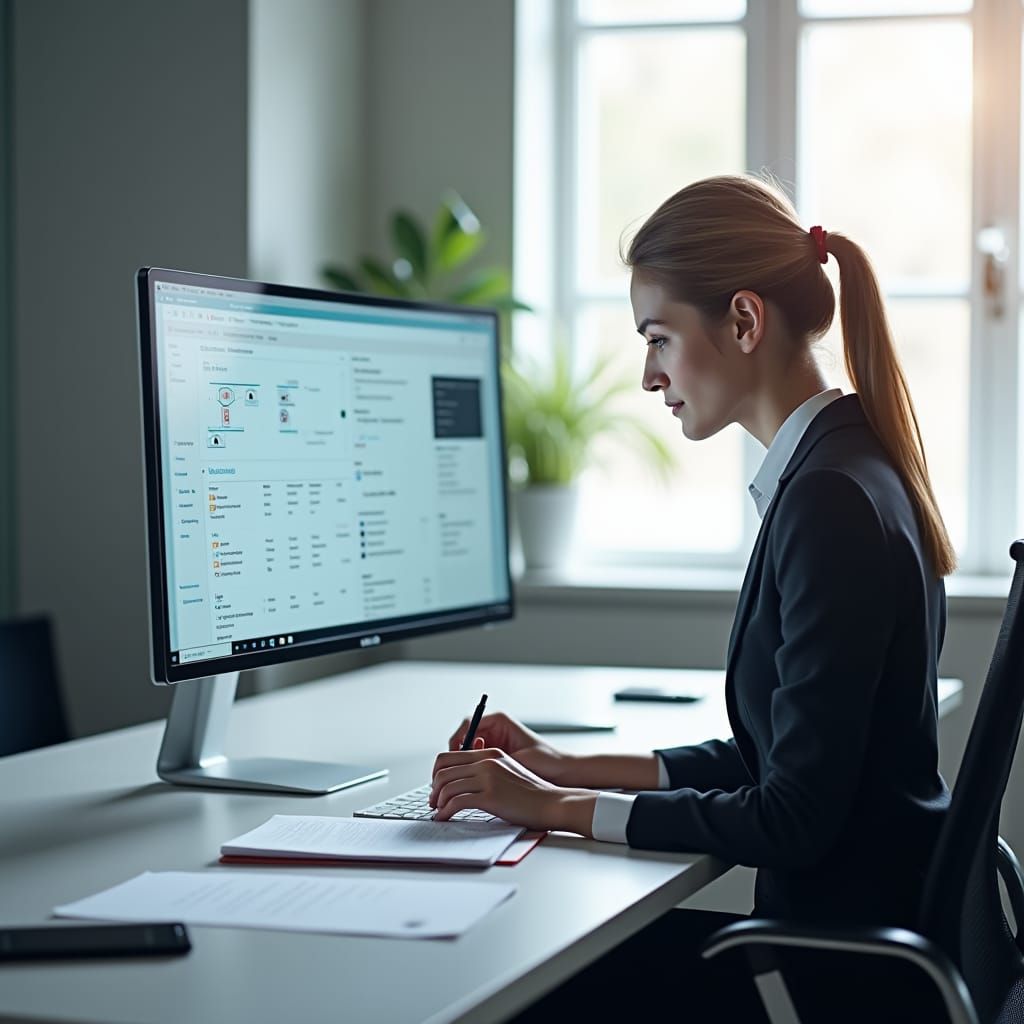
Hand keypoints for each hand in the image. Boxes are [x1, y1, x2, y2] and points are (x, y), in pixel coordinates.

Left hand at [430, 747, 595, 833]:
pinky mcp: (490, 796)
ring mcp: (488, 777)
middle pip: (443, 769)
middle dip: (433, 787)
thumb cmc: (532, 793)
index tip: (437, 787)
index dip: (437, 772)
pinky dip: (444, 812)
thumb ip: (486, 771)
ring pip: (446, 786)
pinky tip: (444, 818)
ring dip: (437, 801)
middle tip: (433, 802)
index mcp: (489, 754)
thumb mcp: (507, 772)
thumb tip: (463, 783)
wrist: (552, 802)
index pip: (449, 756)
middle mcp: (486, 761)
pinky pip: (456, 802)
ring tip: (438, 812)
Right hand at [448, 711, 578, 785]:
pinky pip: (476, 761)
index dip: (457, 741)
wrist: (563, 773)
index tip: (454, 758)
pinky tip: (472, 784)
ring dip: (462, 765)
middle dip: (456, 756)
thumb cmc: (546, 761)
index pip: (468, 724)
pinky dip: (471, 771)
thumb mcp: (517, 758)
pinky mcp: (496, 756)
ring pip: (468, 751)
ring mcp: (494, 742)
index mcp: (500, 721)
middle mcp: (495, 729)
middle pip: (464, 738)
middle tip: (452, 773)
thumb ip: (494, 757)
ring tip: (461, 780)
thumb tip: (473, 759)